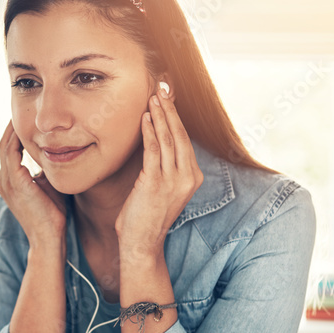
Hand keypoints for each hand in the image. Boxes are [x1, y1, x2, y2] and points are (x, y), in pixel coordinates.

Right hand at [0, 120, 66, 245]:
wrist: (49, 239)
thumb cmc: (52, 215)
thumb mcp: (48, 185)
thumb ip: (45, 169)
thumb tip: (54, 152)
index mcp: (9, 181)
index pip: (10, 149)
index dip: (18, 132)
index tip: (31, 118)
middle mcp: (3, 179)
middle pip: (4, 143)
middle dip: (14, 125)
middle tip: (27, 106)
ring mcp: (6, 181)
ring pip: (6, 144)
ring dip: (16, 127)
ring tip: (27, 111)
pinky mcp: (15, 182)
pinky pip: (13, 151)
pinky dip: (19, 137)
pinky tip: (31, 127)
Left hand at [115, 84, 203, 260]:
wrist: (141, 244)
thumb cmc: (146, 217)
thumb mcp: (161, 190)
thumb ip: (163, 168)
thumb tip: (155, 144)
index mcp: (192, 177)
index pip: (185, 140)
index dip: (176, 117)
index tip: (168, 98)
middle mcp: (188, 177)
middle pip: (180, 135)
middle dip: (170, 109)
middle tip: (161, 88)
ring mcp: (174, 180)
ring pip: (168, 139)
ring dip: (160, 115)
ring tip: (153, 97)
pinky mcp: (156, 183)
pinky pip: (154, 150)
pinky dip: (149, 131)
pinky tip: (145, 117)